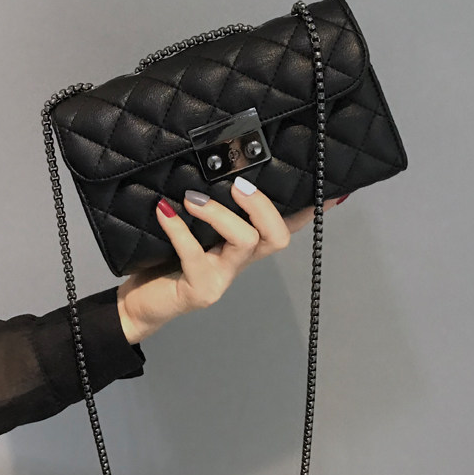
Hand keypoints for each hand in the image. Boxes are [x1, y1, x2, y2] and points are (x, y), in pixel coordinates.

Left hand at [116, 178, 348, 343]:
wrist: (141, 304)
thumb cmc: (166, 261)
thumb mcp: (191, 230)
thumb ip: (206, 207)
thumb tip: (209, 169)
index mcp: (244, 247)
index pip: (285, 227)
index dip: (309, 212)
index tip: (332, 191)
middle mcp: (240, 263)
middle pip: (276, 237)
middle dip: (263, 208)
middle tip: (238, 185)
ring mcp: (223, 278)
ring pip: (244, 242)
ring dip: (219, 214)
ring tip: (191, 198)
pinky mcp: (200, 290)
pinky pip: (196, 256)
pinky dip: (179, 230)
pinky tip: (164, 211)